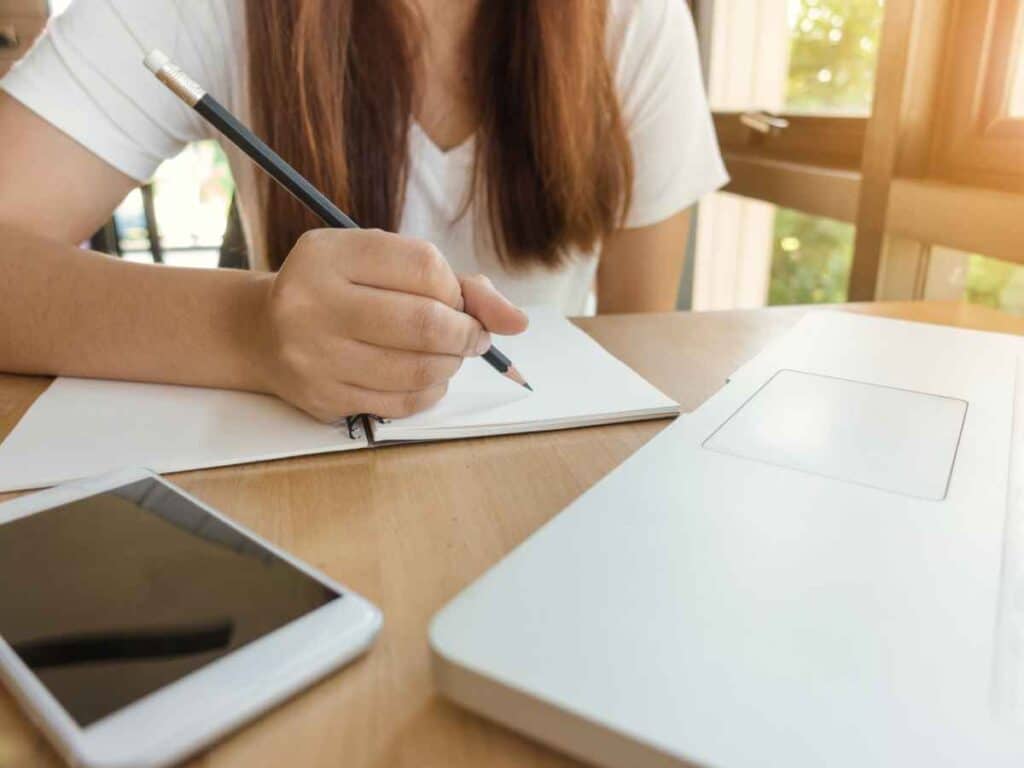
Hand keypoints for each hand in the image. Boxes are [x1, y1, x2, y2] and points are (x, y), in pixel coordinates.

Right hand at [254, 229, 527, 421]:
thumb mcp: (380, 263)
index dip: (457, 289)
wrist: (263, 332)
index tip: (457, 300)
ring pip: (418, 369)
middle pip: (426, 323)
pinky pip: (401, 403)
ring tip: (449, 355)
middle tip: (472, 336)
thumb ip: (453, 282)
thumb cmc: (339, 290)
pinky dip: (430, 390)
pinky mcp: (323, 397)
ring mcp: (314, 355)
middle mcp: (313, 302)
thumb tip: (516, 321)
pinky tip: (425, 376)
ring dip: (451, 364)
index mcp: (330, 253)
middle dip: (467, 333)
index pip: (424, 266)